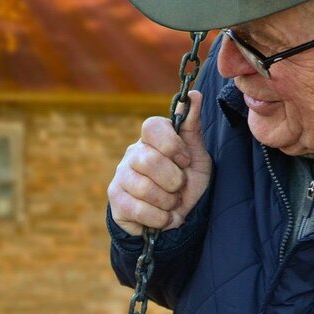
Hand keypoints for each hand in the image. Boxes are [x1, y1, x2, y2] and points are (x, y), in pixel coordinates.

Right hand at [107, 89, 211, 235]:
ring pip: (144, 188)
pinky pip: (138, 209)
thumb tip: (194, 94)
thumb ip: (193, 127)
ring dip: (168, 202)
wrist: (175, 219)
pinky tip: (163, 217)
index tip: (185, 161)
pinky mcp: (116, 200)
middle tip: (179, 188)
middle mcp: (133, 153)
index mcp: (152, 139)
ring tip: (171, 204)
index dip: (172, 145)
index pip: (152, 126)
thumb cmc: (186, 183)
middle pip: (150, 161)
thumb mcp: (197, 157)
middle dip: (174, 181)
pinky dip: (159, 218)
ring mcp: (121, 176)